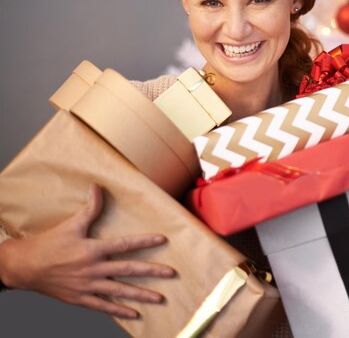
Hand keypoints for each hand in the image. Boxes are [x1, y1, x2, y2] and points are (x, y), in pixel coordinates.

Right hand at [0, 184, 175, 318]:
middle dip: (151, 272)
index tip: (162, 240)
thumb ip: (89, 208)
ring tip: (160, 298)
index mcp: (92, 249)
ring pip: (120, 291)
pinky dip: (119, 311)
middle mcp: (93, 269)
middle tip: (171, 274)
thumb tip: (98, 186)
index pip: (124, 244)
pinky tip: (135, 313)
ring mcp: (88, 285)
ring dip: (141, 294)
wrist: (24, 267)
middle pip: (128, 270)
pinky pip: (103, 306)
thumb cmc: (49, 244)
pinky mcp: (80, 298)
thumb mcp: (71, 224)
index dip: (144, 242)